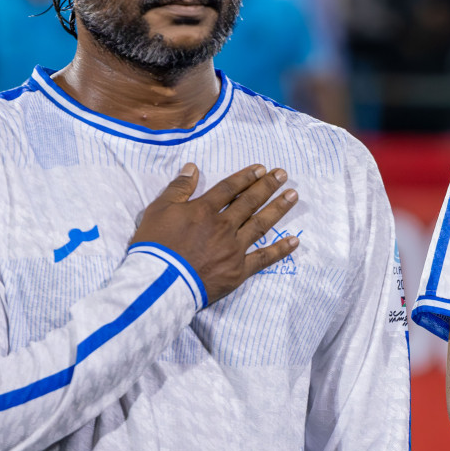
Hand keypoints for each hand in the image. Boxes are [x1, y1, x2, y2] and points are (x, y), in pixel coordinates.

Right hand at [130, 163, 300, 303]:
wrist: (158, 283)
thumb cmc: (155, 246)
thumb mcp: (158, 210)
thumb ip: (178, 188)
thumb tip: (192, 167)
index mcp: (204, 210)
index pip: (229, 188)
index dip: (246, 177)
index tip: (261, 168)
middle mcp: (224, 225)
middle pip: (249, 202)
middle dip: (267, 186)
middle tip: (283, 175)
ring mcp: (233, 248)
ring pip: (261, 224)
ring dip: (278, 208)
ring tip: (293, 195)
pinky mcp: (238, 270)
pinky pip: (263, 258)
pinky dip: (280, 250)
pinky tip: (295, 241)